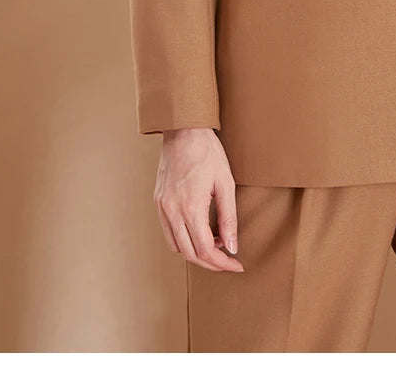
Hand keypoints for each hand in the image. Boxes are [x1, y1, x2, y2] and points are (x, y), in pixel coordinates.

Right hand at [154, 128, 244, 272]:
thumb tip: (232, 246)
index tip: (236, 265)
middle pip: (190, 254)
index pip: (206, 250)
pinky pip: (169, 233)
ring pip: (177, 247)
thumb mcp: (226, 183)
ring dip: (197, 252)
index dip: (222, 263)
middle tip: (229, 260)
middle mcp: (172, 212)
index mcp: (190, 208)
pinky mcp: (158, 202)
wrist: (184, 130)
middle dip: (211, 262)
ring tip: (217, 243)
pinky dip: (184, 240)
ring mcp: (162, 208)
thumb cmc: (207, 152)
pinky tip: (200, 231)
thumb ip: (229, 217)